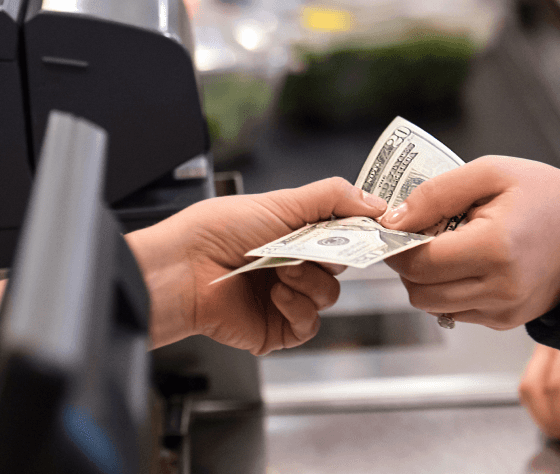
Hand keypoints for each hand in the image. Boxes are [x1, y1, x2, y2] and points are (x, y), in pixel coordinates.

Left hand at [127, 177, 386, 354]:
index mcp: (290, 234)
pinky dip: (297, 308)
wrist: (183, 269)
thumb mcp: (279, 202)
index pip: (340, 233)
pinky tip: (276, 294)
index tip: (375, 226)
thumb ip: (331, 198)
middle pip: (340, 265)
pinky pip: (309, 324)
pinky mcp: (275, 329)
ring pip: (328, 295)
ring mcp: (283, 299)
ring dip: (310, 280)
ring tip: (282, 269)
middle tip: (314, 246)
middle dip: (331, 254)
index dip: (357, 231)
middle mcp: (289, 265)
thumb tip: (374, 201)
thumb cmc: (216, 232)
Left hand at [379, 156, 559, 329]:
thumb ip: (435, 194)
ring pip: (432, 306)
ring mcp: (504, 310)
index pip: (418, 262)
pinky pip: (455, 312)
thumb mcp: (491, 173)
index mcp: (496, 248)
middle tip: (418, 237)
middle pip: (418, 292)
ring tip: (445, 249)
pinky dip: (448, 290)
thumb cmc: (546, 196)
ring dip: (425, 280)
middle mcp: (500, 288)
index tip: (396, 228)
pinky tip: (465, 264)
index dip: (396, 246)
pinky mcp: (506, 321)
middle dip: (407, 265)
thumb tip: (393, 220)